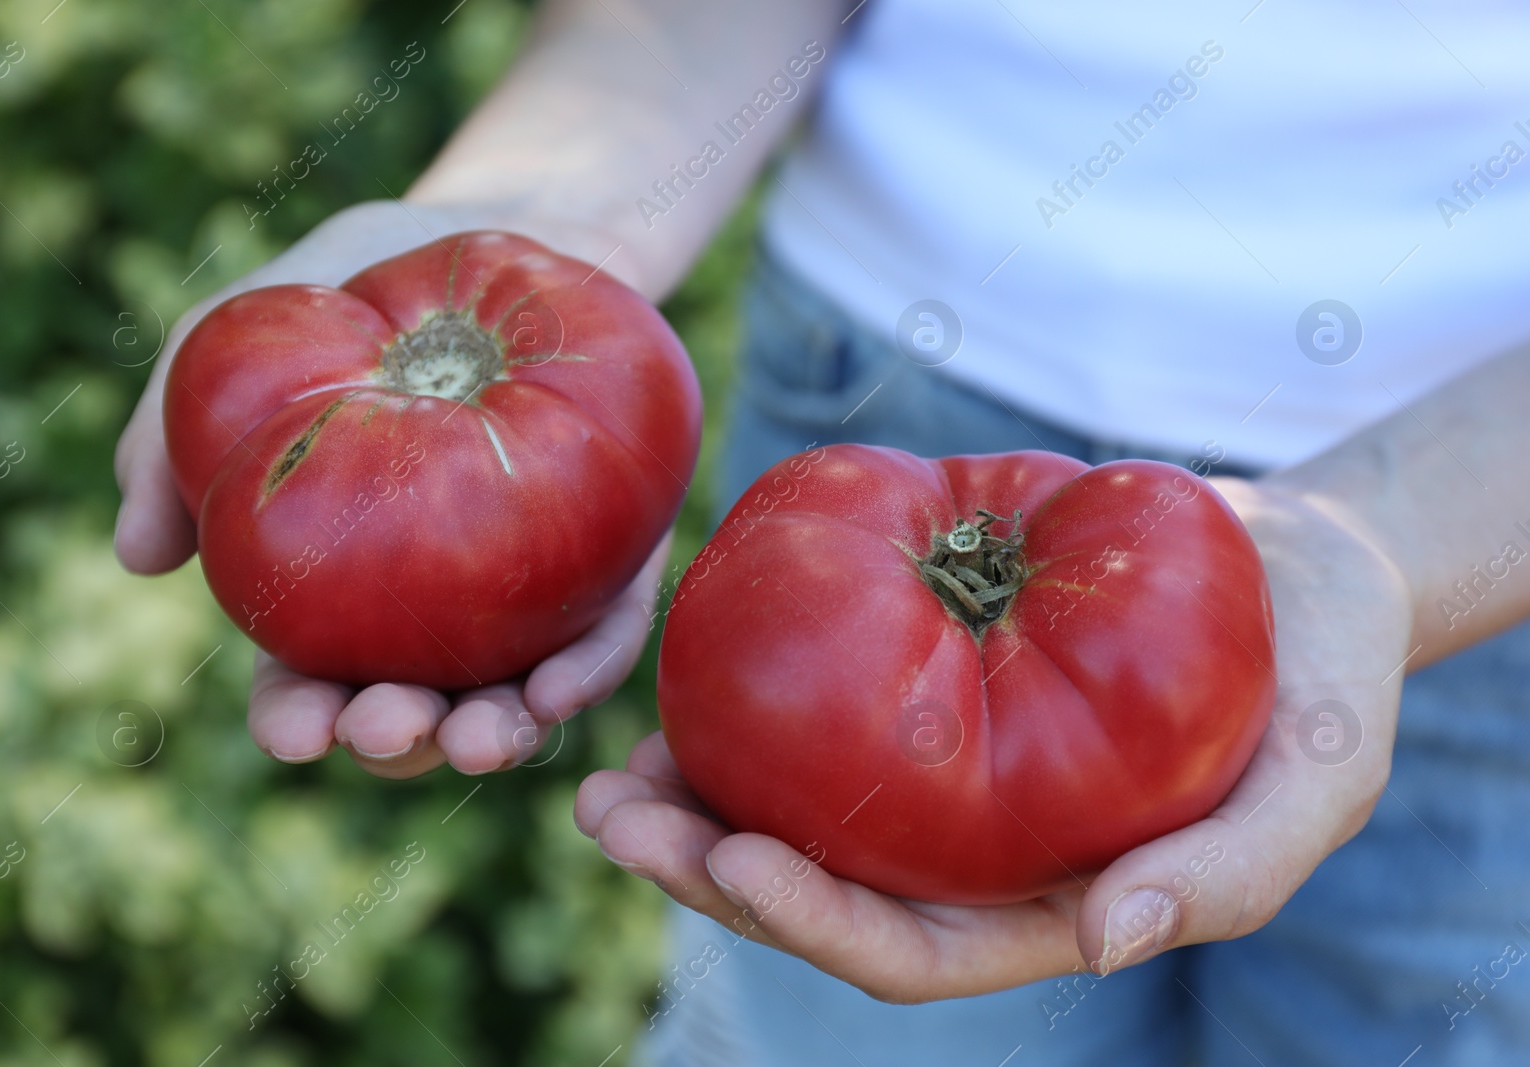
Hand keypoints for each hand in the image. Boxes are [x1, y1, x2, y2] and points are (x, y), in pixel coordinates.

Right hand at [114, 199, 661, 776]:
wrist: (514, 221)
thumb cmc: (368, 282)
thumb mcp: (253, 330)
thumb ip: (174, 430)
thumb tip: (138, 558)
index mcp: (339, 576)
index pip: (308, 674)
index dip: (295, 718)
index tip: (293, 735)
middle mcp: (433, 600)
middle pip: (412, 706)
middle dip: (395, 741)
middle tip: (387, 728)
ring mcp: (527, 587)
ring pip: (510, 697)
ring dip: (494, 737)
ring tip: (481, 741)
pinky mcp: (611, 556)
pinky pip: (603, 635)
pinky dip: (583, 675)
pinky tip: (558, 689)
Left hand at [575, 479, 1413, 1001]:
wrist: (1299, 573)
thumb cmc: (1324, 684)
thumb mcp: (1317, 779)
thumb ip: (1230, 870)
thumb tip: (1104, 940)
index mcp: (1044, 904)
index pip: (908, 949)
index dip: (813, 922)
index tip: (727, 863)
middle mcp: (974, 854)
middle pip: (820, 887)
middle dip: (707, 866)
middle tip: (609, 814)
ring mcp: (944, 775)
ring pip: (800, 806)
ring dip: (698, 794)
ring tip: (611, 761)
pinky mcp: (928, 684)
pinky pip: (825, 704)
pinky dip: (752, 696)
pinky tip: (688, 662)